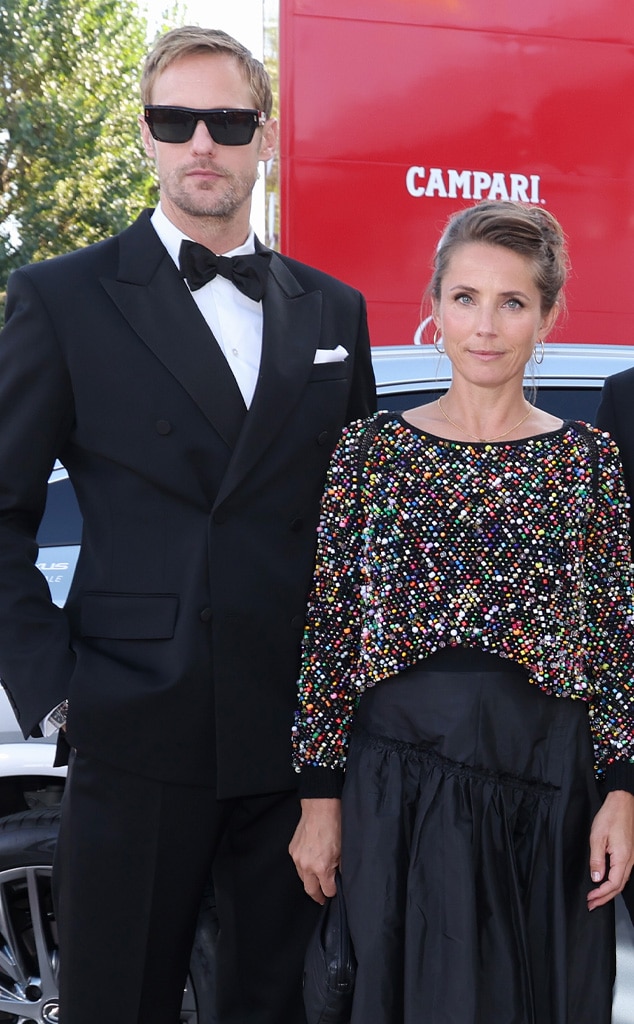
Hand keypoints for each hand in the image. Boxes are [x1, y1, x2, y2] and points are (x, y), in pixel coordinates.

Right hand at [289, 798, 340, 903]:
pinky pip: (298, 865)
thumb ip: (341, 868)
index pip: (327, 890)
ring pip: (302, 878)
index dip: (332, 892)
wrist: (320, 807)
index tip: (335, 892)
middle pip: (310, 890)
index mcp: (322, 867)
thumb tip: (340, 878)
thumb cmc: (334, 825)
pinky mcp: (292, 850)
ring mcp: (297, 857)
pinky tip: (311, 864)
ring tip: (317, 881)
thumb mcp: (344, 850)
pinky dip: (304, 868)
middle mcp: (307, 865)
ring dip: (310, 881)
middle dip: (318, 895)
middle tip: (323, 898)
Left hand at [587, 789, 633, 909]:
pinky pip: (623, 873)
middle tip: (592, 904)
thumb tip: (596, 878)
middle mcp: (630, 860)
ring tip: (597, 897)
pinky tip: (606, 883)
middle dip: (605, 897)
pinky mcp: (630, 853)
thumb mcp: (597, 837)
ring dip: (609, 891)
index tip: (590, 898)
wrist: (623, 802)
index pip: (613, 884)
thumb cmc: (610, 816)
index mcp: (622, 857)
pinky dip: (614, 882)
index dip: (601, 894)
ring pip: (622, 881)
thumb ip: (597, 859)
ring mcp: (632, 857)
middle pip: (619, 886)